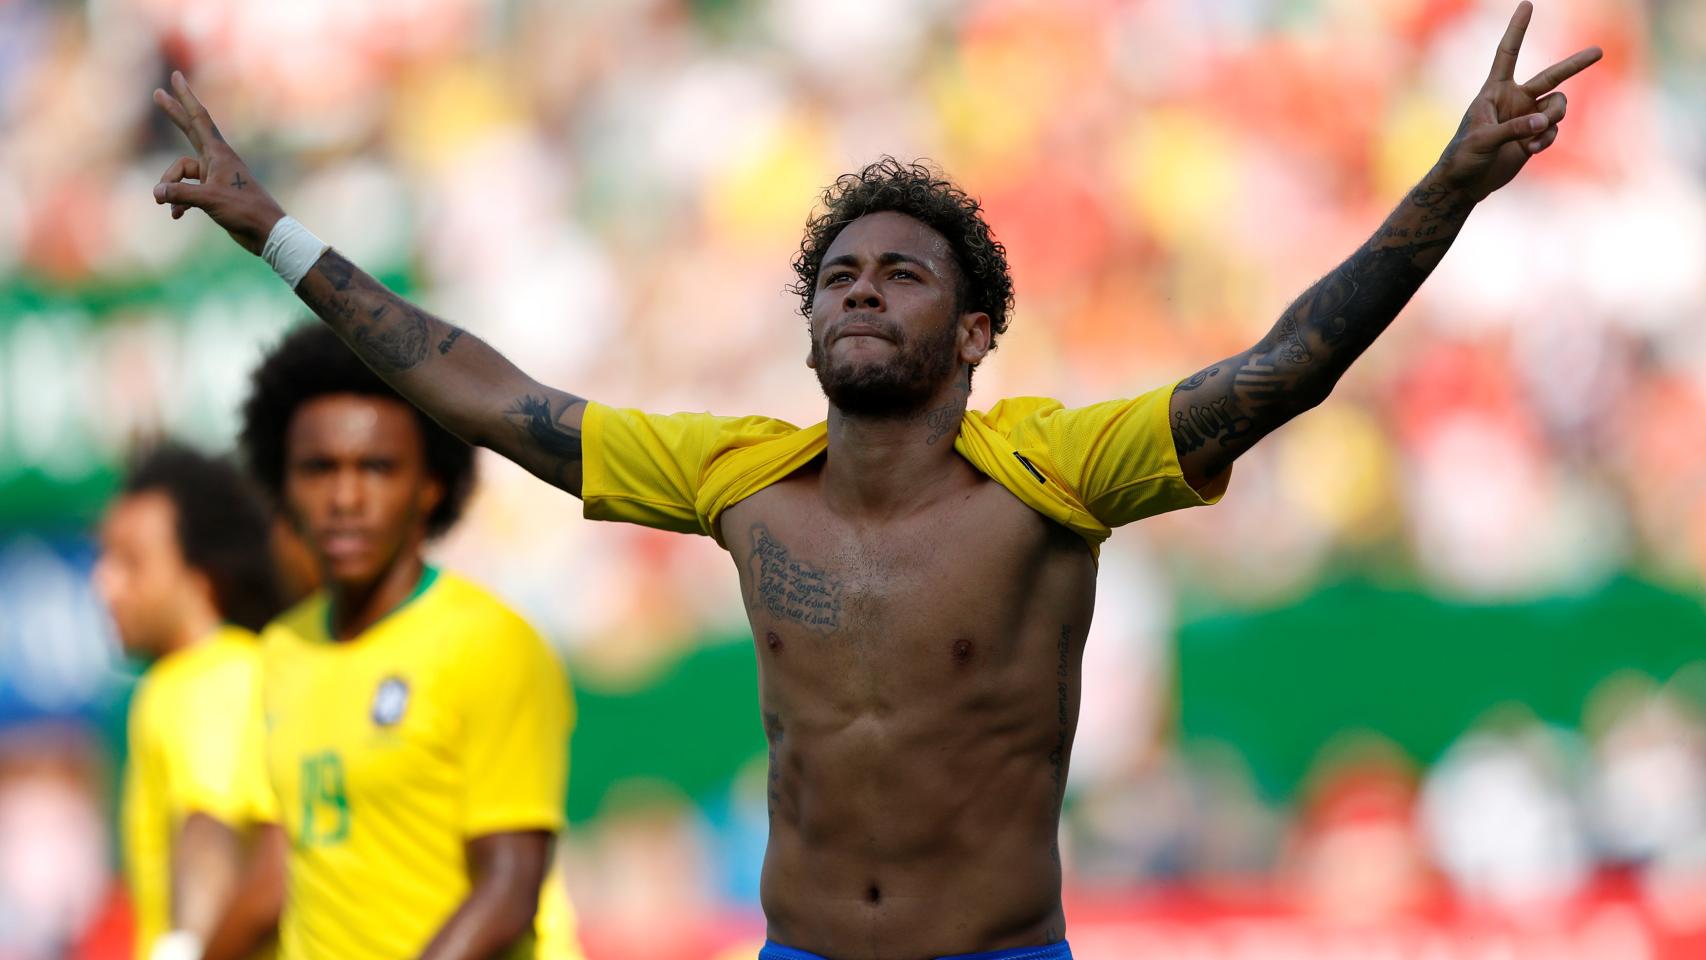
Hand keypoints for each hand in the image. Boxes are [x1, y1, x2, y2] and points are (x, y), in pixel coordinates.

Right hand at [152, 71, 285, 254]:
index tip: (177, 77)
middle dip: (173, 114)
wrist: (266, 233)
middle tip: (157, 93)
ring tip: (165, 205)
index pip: (199, 118)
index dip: (186, 97)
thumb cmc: (244, 212)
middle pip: (189, 131)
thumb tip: (156, 192)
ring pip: (182, 173)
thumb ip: (180, 194)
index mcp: (218, 154)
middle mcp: (216, 160)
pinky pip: (188, 191)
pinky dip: (179, 202)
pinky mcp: (214, 193)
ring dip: (171, 188)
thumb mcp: (209, 200)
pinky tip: (176, 215)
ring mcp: (215, 176)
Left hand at [1435, 1, 1601, 202]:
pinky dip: (1548, 138)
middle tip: (1599, 51)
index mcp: (1495, 90)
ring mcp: (1528, 118)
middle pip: (1552, 76)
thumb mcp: (1484, 139)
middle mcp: (1515, 99)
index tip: (1527, 4)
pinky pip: (1554, 129)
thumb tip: (1544, 122)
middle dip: (1576, 64)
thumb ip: (1514, 129)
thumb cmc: (1464, 156)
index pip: (1508, 53)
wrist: (1466, 183)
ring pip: (1558, 105)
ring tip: (1536, 135)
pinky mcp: (1535, 137)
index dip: (1517, 29)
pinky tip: (1531, 149)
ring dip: (1554, 118)